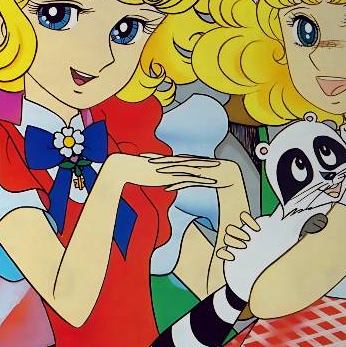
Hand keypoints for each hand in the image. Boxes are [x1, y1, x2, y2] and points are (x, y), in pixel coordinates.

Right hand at [99, 152, 219, 191]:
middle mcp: (172, 164)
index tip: (209, 166)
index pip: (186, 163)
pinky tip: (209, 183)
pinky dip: (199, 180)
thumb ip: (152, 176)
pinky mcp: (168, 174)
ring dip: (207, 173)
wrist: (124, 168)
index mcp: (168, 163)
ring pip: (193, 171)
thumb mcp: (145, 175)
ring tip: (219, 176)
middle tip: (221, 166)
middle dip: (207, 166)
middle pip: (193, 164)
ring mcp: (171, 169)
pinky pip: (187, 178)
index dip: (198, 164)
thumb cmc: (132, 172)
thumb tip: (155, 180)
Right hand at [220, 208, 313, 300]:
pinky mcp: (232, 259)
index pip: (250, 219)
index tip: (258, 229)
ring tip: (243, 247)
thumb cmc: (277, 263)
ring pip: (229, 233)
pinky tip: (232, 257)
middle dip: (241, 229)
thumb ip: (302, 232)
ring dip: (234, 238)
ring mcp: (240, 248)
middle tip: (250, 239)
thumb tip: (320, 219)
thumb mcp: (289, 247)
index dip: (251, 221)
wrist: (262, 286)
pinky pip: (223, 250)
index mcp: (261, 235)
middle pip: (238, 224)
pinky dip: (226, 252)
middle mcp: (249, 239)